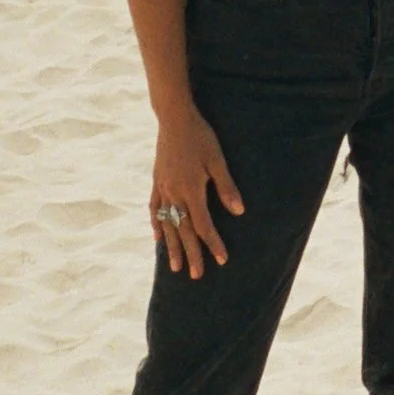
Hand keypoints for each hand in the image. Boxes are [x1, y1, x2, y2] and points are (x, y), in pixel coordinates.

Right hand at [151, 105, 244, 277]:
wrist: (174, 119)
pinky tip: (158, 238)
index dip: (213, 244)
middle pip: (184, 230)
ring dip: (172, 247)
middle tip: (197, 275)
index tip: (222, 260)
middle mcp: (174, 194)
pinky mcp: (156, 182)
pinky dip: (156, 225)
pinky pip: (154, 209)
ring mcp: (163, 189)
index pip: (204, 225)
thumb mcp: (218, 160)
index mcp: (192, 191)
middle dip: (192, 254)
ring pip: (167, 224)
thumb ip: (227, 187)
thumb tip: (239, 212)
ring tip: (174, 267)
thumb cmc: (201, 137)